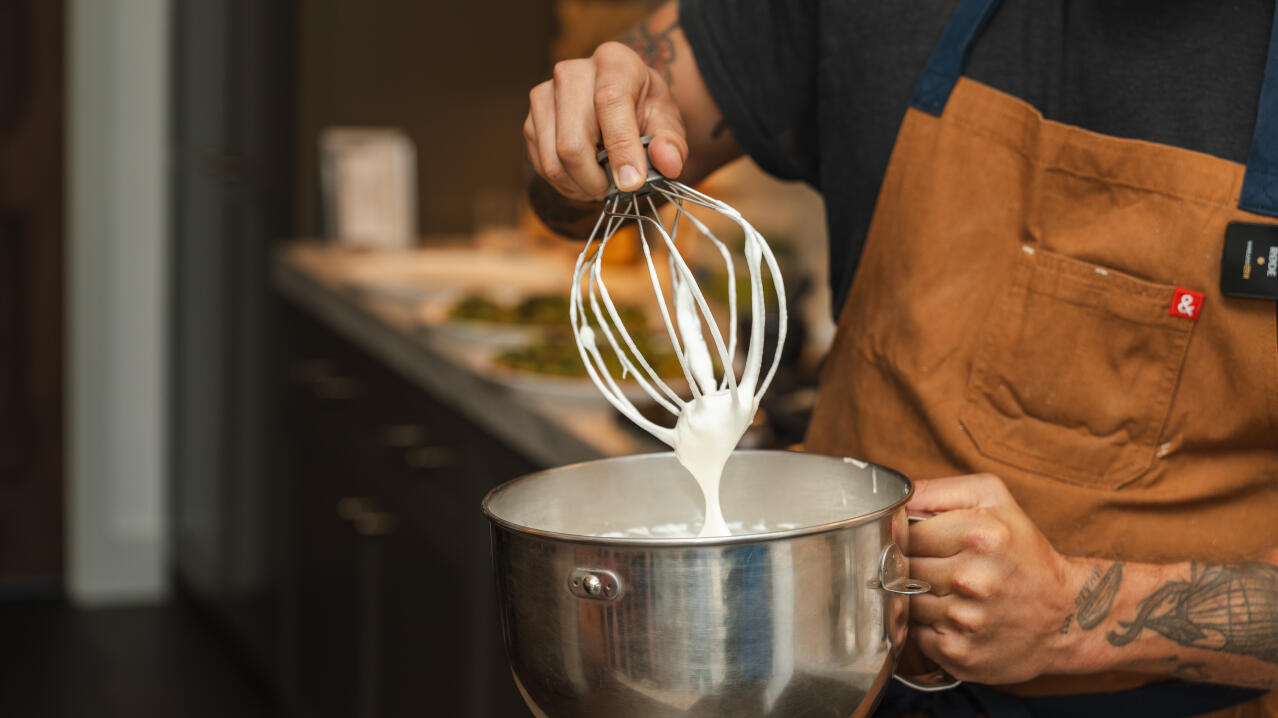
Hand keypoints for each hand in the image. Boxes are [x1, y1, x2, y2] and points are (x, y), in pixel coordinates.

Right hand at [524, 42, 687, 200]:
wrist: (616, 106)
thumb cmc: (643, 112)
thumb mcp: (667, 124)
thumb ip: (670, 144)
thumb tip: (667, 163)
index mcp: (613, 62)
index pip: (609, 102)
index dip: (621, 148)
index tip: (632, 183)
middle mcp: (571, 73)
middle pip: (572, 143)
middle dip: (596, 179)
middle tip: (617, 189)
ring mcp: (544, 97)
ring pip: (554, 161)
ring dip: (581, 186)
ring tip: (603, 183)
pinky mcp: (530, 122)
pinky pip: (543, 167)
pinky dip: (567, 184)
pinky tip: (585, 178)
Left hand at [906, 474, 1083, 683]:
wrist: (1066, 616)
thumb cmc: (1025, 553)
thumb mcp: (993, 500)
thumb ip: (938, 491)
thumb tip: (894, 500)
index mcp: (978, 534)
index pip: (904, 532)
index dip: (906, 536)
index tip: (921, 541)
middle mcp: (970, 579)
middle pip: (900, 567)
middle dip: (912, 565)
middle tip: (937, 567)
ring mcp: (963, 619)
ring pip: (904, 600)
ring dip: (917, 597)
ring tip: (948, 593)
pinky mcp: (958, 653)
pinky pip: (914, 632)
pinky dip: (925, 625)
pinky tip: (952, 618)